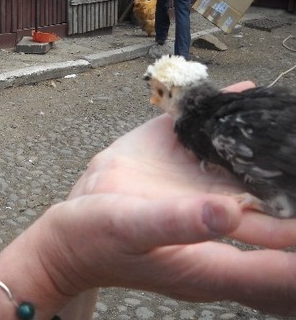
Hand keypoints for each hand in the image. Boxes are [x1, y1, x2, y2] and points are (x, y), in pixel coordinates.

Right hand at [34, 81, 295, 316]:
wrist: (69, 228)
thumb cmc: (97, 239)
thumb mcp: (133, 230)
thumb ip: (180, 223)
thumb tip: (232, 212)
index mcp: (220, 252)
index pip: (284, 251)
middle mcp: (220, 217)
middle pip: (278, 203)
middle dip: (292, 181)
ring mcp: (200, 186)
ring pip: (248, 161)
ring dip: (267, 143)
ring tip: (285, 121)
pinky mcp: (176, 158)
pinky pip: (207, 132)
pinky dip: (225, 112)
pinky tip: (245, 92)